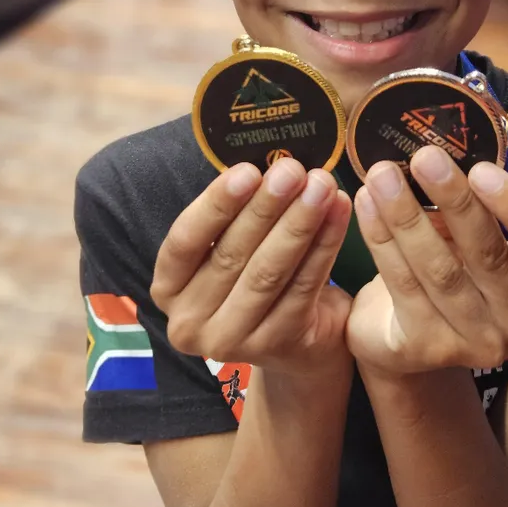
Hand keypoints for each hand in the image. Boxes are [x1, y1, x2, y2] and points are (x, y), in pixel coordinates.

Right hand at [151, 159, 352, 378]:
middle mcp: (189, 321)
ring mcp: (231, 341)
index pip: (184, 242)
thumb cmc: (257, 279)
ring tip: (322, 185)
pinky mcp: (275, 346)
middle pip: (231, 255)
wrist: (297, 345)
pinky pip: (304, 287)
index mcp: (168, 288)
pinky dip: (325, 245)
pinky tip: (339, 213)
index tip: (247, 170)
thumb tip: (268, 160)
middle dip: (266, 207)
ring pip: (268, 272)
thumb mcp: (233, 250)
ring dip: (299, 223)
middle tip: (294, 169)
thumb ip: (237, 214)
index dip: (215, 205)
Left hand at [346, 146, 507, 374]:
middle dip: (453, 200)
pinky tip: (365, 204)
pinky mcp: (426, 347)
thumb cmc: (450, 272)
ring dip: (407, 215)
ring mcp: (475, 343)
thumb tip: (441, 155)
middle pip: (487, 255)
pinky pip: (402, 283)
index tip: (480, 168)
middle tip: (424, 156)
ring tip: (383, 175)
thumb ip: (472, 209)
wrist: (405, 340)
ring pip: (439, 270)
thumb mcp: (471, 242)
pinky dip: (381, 238)